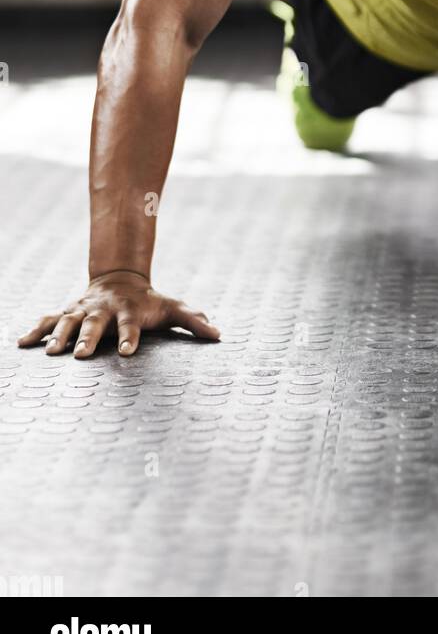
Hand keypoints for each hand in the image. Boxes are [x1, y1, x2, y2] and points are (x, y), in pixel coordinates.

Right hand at [17, 270, 220, 358]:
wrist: (120, 279)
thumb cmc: (149, 301)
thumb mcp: (173, 307)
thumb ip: (194, 320)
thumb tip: (218, 334)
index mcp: (128, 310)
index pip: (130, 326)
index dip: (130, 338)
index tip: (128, 352)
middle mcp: (103, 310)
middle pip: (94, 324)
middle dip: (88, 338)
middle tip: (80, 355)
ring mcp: (83, 309)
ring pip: (68, 321)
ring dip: (59, 336)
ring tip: (52, 353)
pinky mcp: (68, 311)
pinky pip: (48, 320)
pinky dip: (35, 330)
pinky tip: (22, 344)